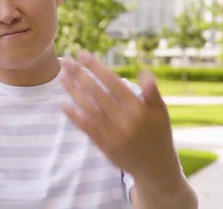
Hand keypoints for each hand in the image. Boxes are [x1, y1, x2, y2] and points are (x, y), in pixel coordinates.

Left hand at [59, 51, 180, 186]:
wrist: (156, 168)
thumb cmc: (158, 133)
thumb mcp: (161, 111)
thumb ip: (151, 92)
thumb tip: (144, 71)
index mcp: (138, 107)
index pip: (112, 81)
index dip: (95, 67)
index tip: (82, 54)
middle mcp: (124, 119)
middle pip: (95, 92)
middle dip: (79, 75)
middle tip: (65, 61)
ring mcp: (113, 133)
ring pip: (88, 108)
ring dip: (72, 91)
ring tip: (61, 77)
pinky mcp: (105, 146)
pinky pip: (87, 128)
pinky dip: (74, 117)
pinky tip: (63, 105)